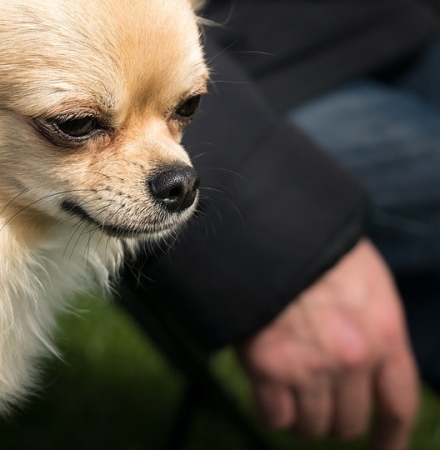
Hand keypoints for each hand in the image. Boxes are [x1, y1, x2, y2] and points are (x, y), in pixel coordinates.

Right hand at [235, 239, 418, 448]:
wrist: (263, 231)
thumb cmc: (313, 248)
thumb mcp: (365, 281)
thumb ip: (374, 326)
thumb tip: (372, 362)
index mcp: (384, 334)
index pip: (398, 405)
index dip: (390, 437)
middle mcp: (353, 360)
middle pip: (350, 422)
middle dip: (336, 417)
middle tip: (318, 399)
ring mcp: (309, 367)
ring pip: (312, 426)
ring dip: (303, 417)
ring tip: (290, 392)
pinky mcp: (267, 369)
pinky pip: (275, 417)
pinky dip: (273, 410)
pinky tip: (268, 389)